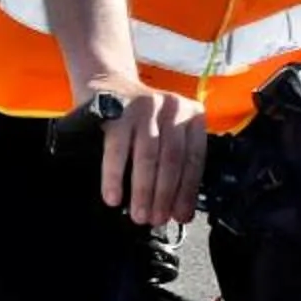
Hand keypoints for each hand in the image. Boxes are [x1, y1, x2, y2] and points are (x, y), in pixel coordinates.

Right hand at [87, 74, 206, 227]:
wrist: (106, 81)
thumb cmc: (139, 117)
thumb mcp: (165, 130)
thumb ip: (175, 161)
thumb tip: (178, 210)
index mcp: (192, 115)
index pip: (194, 159)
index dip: (187, 192)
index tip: (179, 216)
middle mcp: (172, 107)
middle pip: (172, 159)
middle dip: (164, 195)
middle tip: (155, 219)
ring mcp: (144, 106)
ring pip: (147, 156)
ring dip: (143, 191)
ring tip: (138, 215)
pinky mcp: (117, 109)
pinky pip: (117, 150)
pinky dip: (115, 177)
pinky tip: (113, 197)